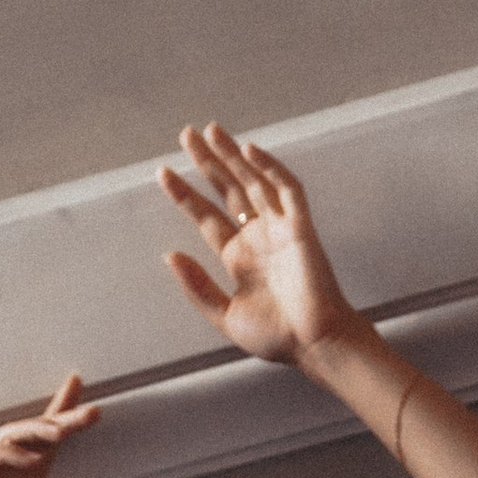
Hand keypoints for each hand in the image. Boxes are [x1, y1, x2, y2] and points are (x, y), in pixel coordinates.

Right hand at [0, 378, 110, 477]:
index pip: (49, 449)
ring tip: (64, 430)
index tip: (91, 406)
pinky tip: (30, 459)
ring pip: (10, 439)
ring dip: (37, 431)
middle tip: (92, 412)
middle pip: (36, 437)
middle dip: (63, 419)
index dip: (67, 423)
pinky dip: (7, 454)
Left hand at [158, 125, 364, 372]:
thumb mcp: (224, 315)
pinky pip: (287, 190)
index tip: (162, 172)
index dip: (185, 194)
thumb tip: (168, 255)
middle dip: (208, 161)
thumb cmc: (276, 337)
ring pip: (254, 181)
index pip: (207, 216)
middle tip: (187, 133)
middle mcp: (258, 236)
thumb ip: (197, 286)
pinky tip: (250, 151)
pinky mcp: (301, 227)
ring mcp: (280, 228)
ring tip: (211, 131)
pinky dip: (270, 168)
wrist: (315, 345)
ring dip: (233, 156)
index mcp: (238, 256)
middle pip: (228, 188)